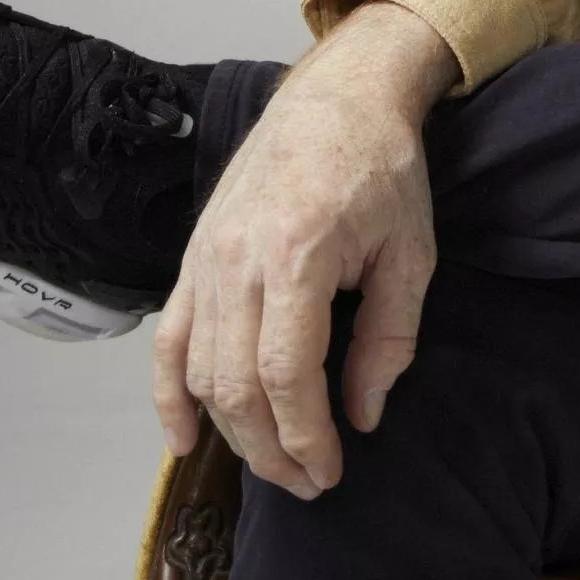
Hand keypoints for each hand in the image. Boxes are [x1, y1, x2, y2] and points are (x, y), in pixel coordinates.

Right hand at [150, 0, 459, 498]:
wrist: (337, 97)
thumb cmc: (381, 169)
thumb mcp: (411, 253)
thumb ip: (387, 339)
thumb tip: (364, 416)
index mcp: (296, 255)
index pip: (284, 374)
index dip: (304, 436)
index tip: (329, 472)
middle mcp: (238, 260)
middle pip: (234, 384)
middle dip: (269, 449)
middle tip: (308, 482)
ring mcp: (206, 258)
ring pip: (198, 370)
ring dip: (230, 430)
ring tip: (273, 462)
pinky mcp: (193, 257)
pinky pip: (168, 338)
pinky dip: (168, 394)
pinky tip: (185, 438)